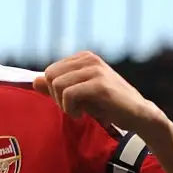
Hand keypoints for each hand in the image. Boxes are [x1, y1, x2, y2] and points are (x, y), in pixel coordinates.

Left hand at [33, 51, 166, 135]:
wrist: (138, 115)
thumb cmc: (108, 105)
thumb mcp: (79, 95)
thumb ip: (57, 87)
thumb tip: (34, 81)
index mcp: (83, 57)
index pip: (50, 72)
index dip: (54, 91)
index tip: (70, 102)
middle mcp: (89, 59)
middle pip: (50, 76)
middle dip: (55, 96)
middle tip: (72, 108)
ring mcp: (95, 69)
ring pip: (57, 84)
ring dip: (63, 104)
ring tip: (78, 111)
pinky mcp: (99, 84)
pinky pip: (68, 94)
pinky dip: (70, 109)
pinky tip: (82, 115)